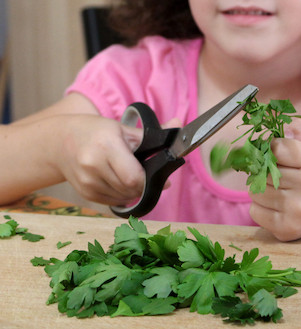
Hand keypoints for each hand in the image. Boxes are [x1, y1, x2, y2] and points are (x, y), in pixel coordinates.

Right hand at [53, 115, 180, 205]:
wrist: (59, 141)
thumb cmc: (95, 132)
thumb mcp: (122, 128)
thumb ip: (152, 134)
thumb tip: (179, 124)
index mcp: (106, 147)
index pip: (134, 178)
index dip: (148, 180)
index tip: (155, 175)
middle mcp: (93, 166)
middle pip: (130, 189)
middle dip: (143, 185)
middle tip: (145, 174)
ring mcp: (87, 182)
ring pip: (123, 197)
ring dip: (132, 191)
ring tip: (129, 175)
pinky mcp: (85, 193)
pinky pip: (112, 202)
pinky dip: (121, 195)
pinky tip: (118, 181)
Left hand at [249, 119, 300, 240]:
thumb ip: (299, 128)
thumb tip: (282, 127)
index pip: (276, 148)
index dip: (271, 149)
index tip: (277, 153)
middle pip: (263, 171)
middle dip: (264, 170)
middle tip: (277, 174)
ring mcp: (299, 211)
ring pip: (255, 191)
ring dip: (260, 189)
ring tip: (278, 190)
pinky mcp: (287, 229)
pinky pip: (254, 211)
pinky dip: (259, 207)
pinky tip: (275, 206)